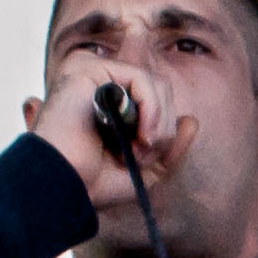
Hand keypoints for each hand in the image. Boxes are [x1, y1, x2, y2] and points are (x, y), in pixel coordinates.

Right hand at [28, 61, 194, 211]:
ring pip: (155, 84)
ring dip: (158, 123)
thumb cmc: (96, 183)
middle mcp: (100, 84)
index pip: (151, 88)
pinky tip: (141, 133)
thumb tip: (191, 121)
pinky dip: (152, 108)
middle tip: (143, 155)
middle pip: (160, 90)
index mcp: (110, 103)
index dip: (158, 100)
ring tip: (138, 150)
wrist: (66, 188)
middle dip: (163, 127)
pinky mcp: (86, 69)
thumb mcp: (146, 170)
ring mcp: (93, 74)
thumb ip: (170, 147)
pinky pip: (141, 78)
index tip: (151, 131)